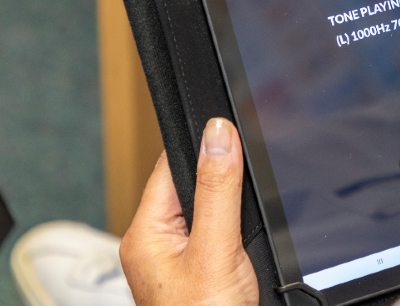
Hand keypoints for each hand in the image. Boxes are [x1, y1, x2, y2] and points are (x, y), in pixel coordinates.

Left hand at [121, 118, 258, 305]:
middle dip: (225, 176)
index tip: (233, 125)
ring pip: (211, 211)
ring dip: (235, 207)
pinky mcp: (202, 274)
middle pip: (194, 184)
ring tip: (249, 222)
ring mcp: (179, 262)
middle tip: (254, 173)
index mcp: (145, 233)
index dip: (204, 143)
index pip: (172, 165)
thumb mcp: (215, 250)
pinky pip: (220, 235)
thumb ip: (218, 190)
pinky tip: (251, 242)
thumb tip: (218, 133)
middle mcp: (157, 244)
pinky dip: (240, 232)